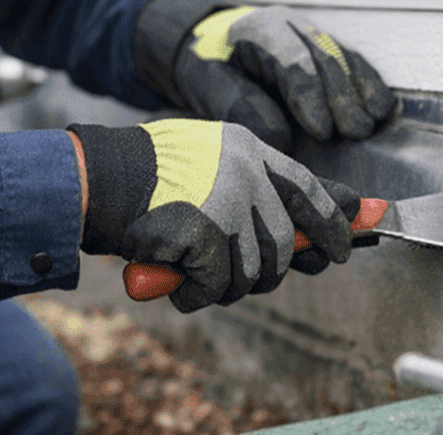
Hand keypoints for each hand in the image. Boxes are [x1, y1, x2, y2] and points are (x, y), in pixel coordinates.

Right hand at [68, 120, 358, 311]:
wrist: (95, 177)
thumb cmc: (144, 177)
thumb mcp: (205, 163)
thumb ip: (248, 188)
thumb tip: (305, 235)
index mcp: (247, 148)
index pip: (306, 187)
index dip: (332, 219)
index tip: (347, 242)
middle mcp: (245, 172)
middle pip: (283, 240)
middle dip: (273, 269)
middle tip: (253, 279)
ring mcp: (228, 202)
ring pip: (252, 269)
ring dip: (225, 285)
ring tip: (195, 274)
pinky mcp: (206, 232)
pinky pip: (217, 284)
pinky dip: (196, 293)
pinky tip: (176, 280)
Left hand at [135, 0, 397, 152]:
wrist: (206, 39)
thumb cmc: (208, 66)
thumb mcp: (209, 85)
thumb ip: (240, 106)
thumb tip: (281, 137)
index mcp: (260, 29)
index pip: (292, 60)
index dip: (311, 95)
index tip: (323, 131)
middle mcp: (293, 26)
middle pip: (326, 58)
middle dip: (344, 97)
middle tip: (356, 132)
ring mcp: (312, 34)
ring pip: (346, 57)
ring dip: (364, 90)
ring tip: (375, 122)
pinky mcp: (325, 47)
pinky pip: (354, 62)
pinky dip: (370, 84)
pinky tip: (383, 107)